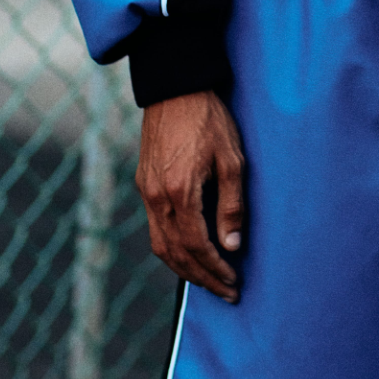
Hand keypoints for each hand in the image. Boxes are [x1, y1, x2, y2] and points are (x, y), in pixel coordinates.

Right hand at [135, 90, 245, 302]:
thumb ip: (232, 205)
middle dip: (202, 277)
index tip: (234, 283)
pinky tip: (189, 252)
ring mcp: (147, 191)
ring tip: (209, 279)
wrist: (175, 87)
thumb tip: (232, 246)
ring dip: (184, 268)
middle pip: (176, 254)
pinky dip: (171, 248)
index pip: (196, 247)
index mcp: (180, 193)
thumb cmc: (210, 119)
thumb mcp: (232, 159)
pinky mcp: (144, 183)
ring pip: (160, 246)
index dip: (215, 270)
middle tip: (226, 291)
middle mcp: (157, 197)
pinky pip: (154, 229)